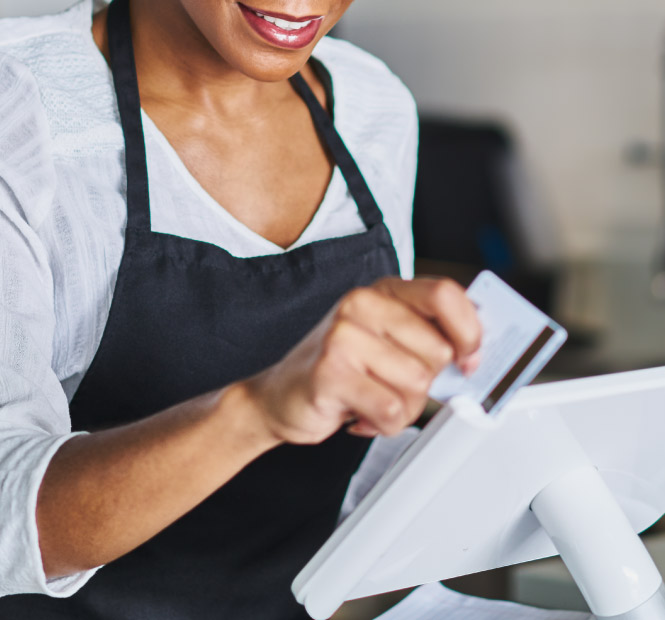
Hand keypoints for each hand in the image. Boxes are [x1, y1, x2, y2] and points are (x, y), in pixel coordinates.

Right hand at [243, 277, 481, 444]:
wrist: (278, 396)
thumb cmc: (339, 370)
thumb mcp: (385, 342)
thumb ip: (426, 337)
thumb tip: (475, 353)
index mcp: (382, 292)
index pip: (445, 294)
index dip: (470, 330)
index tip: (471, 358)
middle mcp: (362, 304)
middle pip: (438, 351)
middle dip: (426, 385)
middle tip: (395, 387)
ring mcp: (344, 336)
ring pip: (417, 384)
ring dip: (403, 409)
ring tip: (373, 400)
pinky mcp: (331, 371)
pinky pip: (391, 409)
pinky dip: (384, 424)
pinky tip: (361, 414)